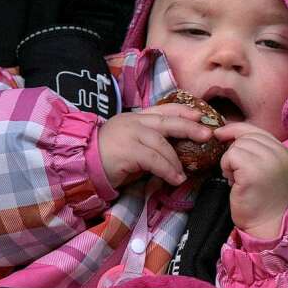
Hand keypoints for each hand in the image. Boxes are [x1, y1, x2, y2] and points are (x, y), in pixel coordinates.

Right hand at [98, 103, 212, 187]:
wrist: (80, 165)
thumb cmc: (107, 158)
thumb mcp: (132, 145)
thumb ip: (150, 144)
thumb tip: (177, 153)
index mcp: (135, 117)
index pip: (164, 109)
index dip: (184, 111)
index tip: (200, 115)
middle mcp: (134, 122)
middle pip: (168, 120)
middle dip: (190, 126)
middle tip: (207, 134)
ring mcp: (129, 134)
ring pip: (162, 143)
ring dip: (176, 160)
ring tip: (183, 174)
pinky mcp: (127, 150)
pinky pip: (154, 160)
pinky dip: (167, 170)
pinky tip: (175, 179)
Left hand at [214, 123, 287, 239]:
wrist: (265, 222)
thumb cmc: (260, 197)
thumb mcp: (265, 167)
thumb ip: (255, 149)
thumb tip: (227, 130)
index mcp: (284, 151)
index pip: (256, 129)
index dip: (235, 130)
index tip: (221, 135)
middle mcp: (279, 153)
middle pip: (245, 136)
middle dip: (234, 151)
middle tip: (236, 172)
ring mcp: (268, 161)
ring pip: (236, 146)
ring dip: (229, 161)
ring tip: (237, 178)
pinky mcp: (253, 171)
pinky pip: (230, 156)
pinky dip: (226, 167)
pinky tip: (233, 181)